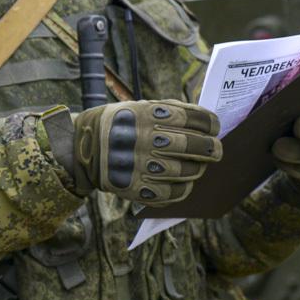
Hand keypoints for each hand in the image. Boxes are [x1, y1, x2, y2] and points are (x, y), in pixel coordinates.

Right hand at [72, 99, 221, 205]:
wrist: (84, 147)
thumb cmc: (120, 125)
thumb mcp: (138, 107)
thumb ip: (169, 111)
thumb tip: (204, 121)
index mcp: (148, 115)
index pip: (193, 119)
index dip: (210, 124)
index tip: (214, 128)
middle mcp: (145, 139)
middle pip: (193, 146)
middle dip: (211, 148)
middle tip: (216, 150)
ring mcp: (141, 165)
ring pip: (185, 171)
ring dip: (198, 169)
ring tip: (199, 166)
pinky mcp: (136, 187)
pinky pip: (171, 193)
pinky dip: (183, 188)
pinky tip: (184, 182)